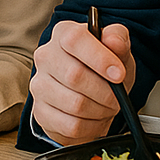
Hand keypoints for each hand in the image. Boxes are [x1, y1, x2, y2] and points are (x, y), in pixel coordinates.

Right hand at [29, 18, 135, 146]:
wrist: (92, 94)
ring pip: (75, 104)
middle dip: (105, 91)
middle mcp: (46, 56)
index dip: (99, 58)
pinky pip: (71, 125)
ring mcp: (39, 85)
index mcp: (63, 33)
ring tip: (106, 106)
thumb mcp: (118, 50)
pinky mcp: (41, 112)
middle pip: (75, 75)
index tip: (119, 74)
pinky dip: (91, 126)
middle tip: (117, 96)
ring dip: (100, 110)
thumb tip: (114, 40)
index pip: (74, 40)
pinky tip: (94, 118)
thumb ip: (118, 39)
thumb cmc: (103, 68)